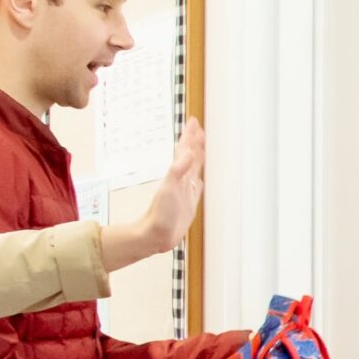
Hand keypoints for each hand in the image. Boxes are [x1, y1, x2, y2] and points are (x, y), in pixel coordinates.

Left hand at [104, 120, 206, 268]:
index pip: (185, 150)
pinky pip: (196, 187)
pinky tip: (200, 178)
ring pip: (193, 169)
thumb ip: (178, 170)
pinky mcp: (189, 203)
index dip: (189, 136)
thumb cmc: (160, 215)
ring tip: (201, 146)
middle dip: (194, 142)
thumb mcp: (169, 189)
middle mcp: (181, 180)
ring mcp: (185, 191)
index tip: (193, 122)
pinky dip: (199, 179)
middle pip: (189, 156)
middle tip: (198, 128)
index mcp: (177, 174)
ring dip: (197, 157)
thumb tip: (189, 152)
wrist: (156, 235)